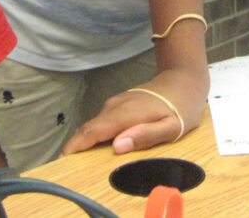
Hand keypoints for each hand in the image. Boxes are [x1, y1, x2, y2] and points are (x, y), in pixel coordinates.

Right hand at [61, 66, 207, 156]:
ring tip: (79, 162)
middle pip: (89, 128)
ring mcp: (116, 103)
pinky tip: (97, 148)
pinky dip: (95, 135)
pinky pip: (101, 121)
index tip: (63, 160)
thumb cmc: (181, 107)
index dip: (76, 146)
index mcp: (126, 114)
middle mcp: (115, 107)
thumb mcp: (171, 127)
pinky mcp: (118, 104)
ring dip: (84, 142)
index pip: (93, 131)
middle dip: (75, 147)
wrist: (184, 80)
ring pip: (94, 124)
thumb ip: (146, 136)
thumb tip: (118, 146)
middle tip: (66, 167)